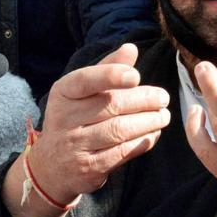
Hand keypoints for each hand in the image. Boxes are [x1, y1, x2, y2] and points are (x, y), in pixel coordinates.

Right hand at [3, 44, 169, 216]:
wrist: (51, 166)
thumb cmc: (75, 119)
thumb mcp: (82, 92)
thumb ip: (107, 69)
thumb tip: (131, 48)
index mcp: (63, 93)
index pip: (85, 80)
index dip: (111, 75)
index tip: (136, 76)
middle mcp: (64, 118)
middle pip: (111, 105)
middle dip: (144, 100)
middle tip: (163, 98)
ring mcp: (74, 145)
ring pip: (119, 129)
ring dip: (148, 122)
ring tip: (164, 116)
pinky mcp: (88, 167)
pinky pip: (122, 152)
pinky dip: (143, 142)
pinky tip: (154, 134)